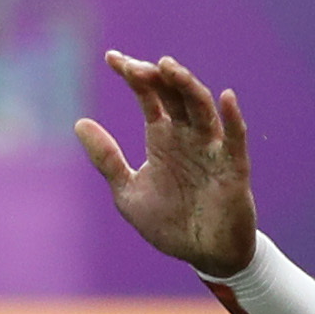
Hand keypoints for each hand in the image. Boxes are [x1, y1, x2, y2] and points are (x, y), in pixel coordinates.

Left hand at [74, 50, 260, 276]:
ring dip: (187, 86)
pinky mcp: (233, 168)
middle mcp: (187, 136)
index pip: (149, 96)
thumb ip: (107, 159)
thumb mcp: (128, 192)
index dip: (132, 75)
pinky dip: (233, 118)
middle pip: (174, 94)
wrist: (202, 256)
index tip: (111, 58)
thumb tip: (79, 122)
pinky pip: (235, 138)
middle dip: (155, 76)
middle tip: (134, 66)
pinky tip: (226, 97)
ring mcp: (211, 149)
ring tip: (168, 67)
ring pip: (202, 108)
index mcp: (162, 137)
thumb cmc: (168, 224)